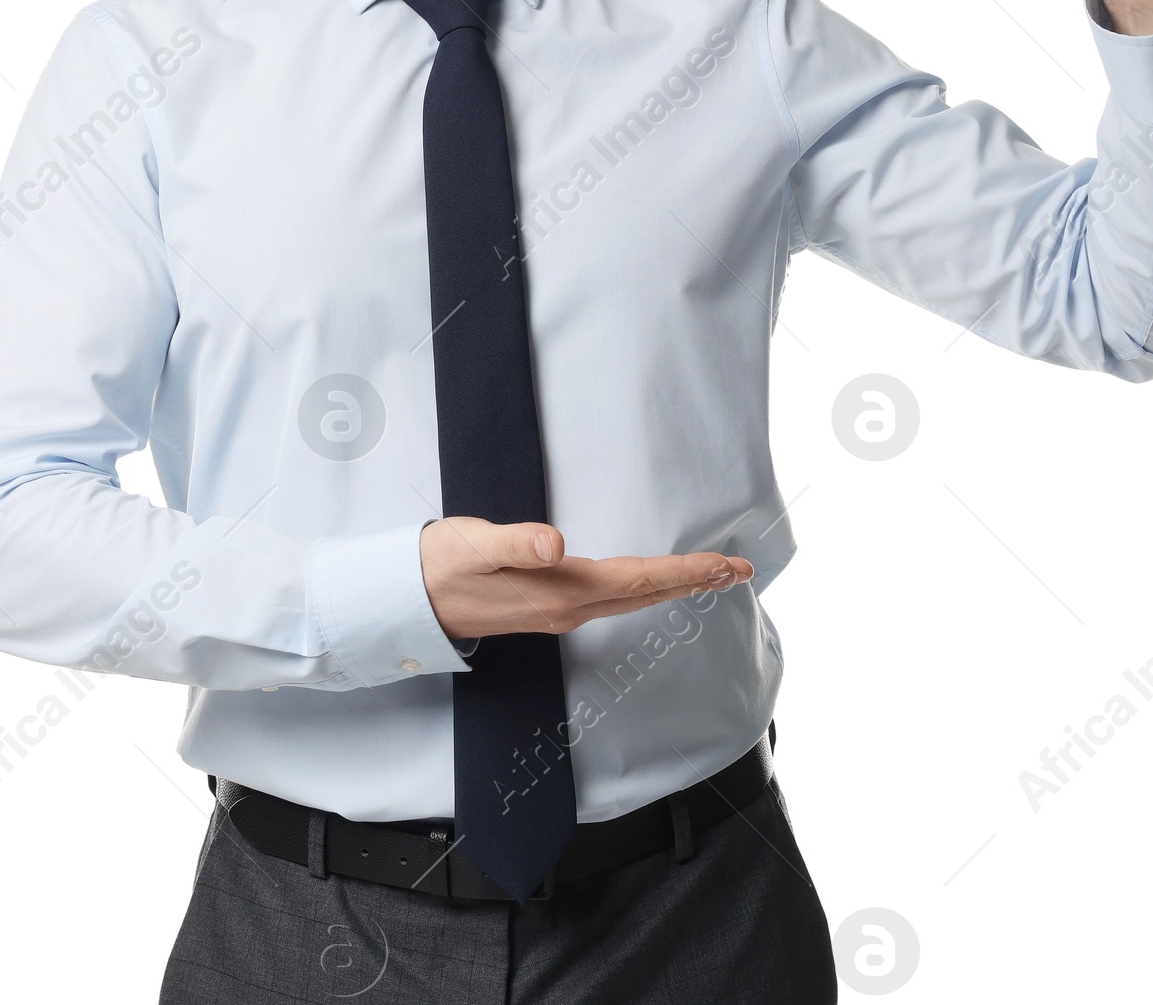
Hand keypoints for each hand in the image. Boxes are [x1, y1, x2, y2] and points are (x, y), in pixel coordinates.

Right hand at [419, 516, 753, 640]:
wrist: (411, 598)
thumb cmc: (442, 565)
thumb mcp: (475, 544)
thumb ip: (516, 542)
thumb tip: (556, 544)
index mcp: (562, 591)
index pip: (639, 579)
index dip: (685, 570)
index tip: (725, 565)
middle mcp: (570, 607)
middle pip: (647, 593)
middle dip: (696, 580)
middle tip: (741, 569)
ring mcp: (562, 610)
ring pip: (634, 597)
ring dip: (675, 584)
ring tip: (712, 573)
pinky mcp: (552, 604)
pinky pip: (616, 598)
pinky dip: (647, 585)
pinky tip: (653, 581)